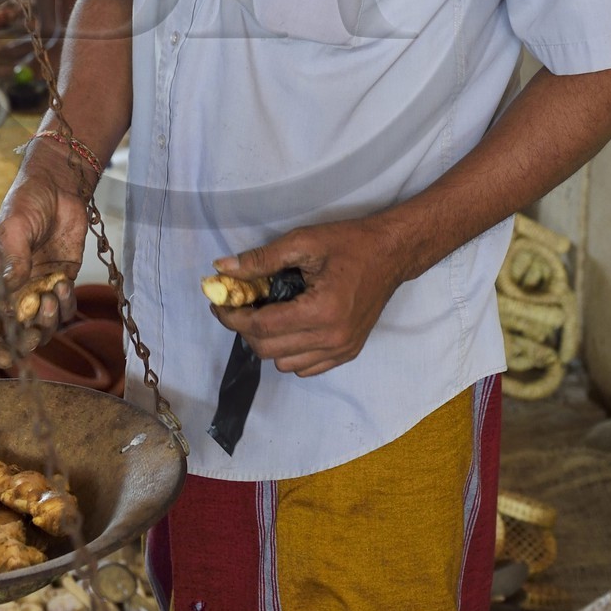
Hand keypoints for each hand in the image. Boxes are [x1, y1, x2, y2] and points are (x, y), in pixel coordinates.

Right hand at [0, 150, 88, 369]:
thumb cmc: (26, 202)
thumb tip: (12, 288)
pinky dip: (65, 306)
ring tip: (53, 293)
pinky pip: (64, 310)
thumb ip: (13, 258)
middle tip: (36, 332)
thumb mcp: (14, 226)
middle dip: (26, 341)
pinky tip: (63, 284)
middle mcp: (12, 292)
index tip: (5, 359)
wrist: (58, 187)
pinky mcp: (60, 283)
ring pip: (42, 327)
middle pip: (14, 334)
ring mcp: (37, 289)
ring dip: (49, 322)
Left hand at [208, 215, 403, 377]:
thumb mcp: (304, 242)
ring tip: (266, 315)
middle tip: (238, 306)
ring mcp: (342, 350)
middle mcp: (332, 338)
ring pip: (284, 363)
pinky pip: (306, 368)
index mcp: (321, 310)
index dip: (232, 317)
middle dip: (244, 329)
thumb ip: (262, 259)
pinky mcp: (348, 353)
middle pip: (268, 349)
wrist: (391, 254)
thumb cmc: (349, 243)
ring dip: (267, 342)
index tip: (218, 303)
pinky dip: (290, 352)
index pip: (262, 327)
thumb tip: (222, 269)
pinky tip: (289, 327)